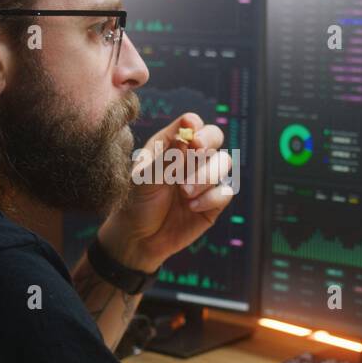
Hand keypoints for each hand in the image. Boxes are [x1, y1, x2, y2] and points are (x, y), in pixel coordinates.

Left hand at [97, 112, 235, 271]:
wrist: (138, 238)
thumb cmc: (136, 203)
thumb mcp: (144, 179)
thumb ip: (166, 158)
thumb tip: (186, 135)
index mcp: (171, 145)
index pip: (191, 124)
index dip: (194, 126)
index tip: (189, 137)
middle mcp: (191, 158)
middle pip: (214, 136)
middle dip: (208, 142)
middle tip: (196, 151)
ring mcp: (204, 179)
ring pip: (224, 163)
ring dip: (206, 175)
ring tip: (184, 192)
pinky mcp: (213, 202)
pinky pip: (225, 192)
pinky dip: (210, 198)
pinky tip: (191, 207)